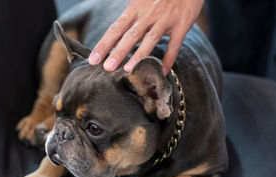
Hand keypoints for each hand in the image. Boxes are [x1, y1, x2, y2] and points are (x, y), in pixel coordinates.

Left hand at [88, 0, 203, 74]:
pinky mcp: (182, 23)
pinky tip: (162, 71)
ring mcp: (165, 19)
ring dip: (139, 55)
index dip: (104, 44)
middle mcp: (148, 14)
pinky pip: (175, 44)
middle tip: (107, 68)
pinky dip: (169, 59)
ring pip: (150, 39)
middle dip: (118, 52)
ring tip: (128, 70)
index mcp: (135, 8)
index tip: (93, 59)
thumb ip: (129, 16)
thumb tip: (114, 37)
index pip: (115, 28)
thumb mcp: (140, 0)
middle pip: (130, 35)